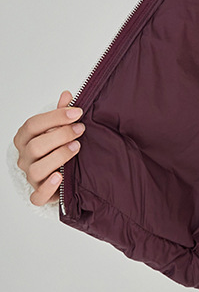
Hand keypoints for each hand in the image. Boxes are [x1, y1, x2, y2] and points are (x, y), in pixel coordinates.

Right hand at [13, 90, 84, 205]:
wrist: (60, 172)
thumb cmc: (56, 146)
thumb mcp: (59, 128)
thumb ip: (62, 113)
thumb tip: (68, 94)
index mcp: (25, 138)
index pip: (33, 125)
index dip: (55, 117)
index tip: (77, 112)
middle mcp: (24, 158)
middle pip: (35, 146)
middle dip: (60, 136)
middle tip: (80, 130)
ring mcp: (30, 176)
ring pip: (37, 169)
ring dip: (58, 157)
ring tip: (76, 148)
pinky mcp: (39, 193)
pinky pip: (37, 196)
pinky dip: (48, 188)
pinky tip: (60, 177)